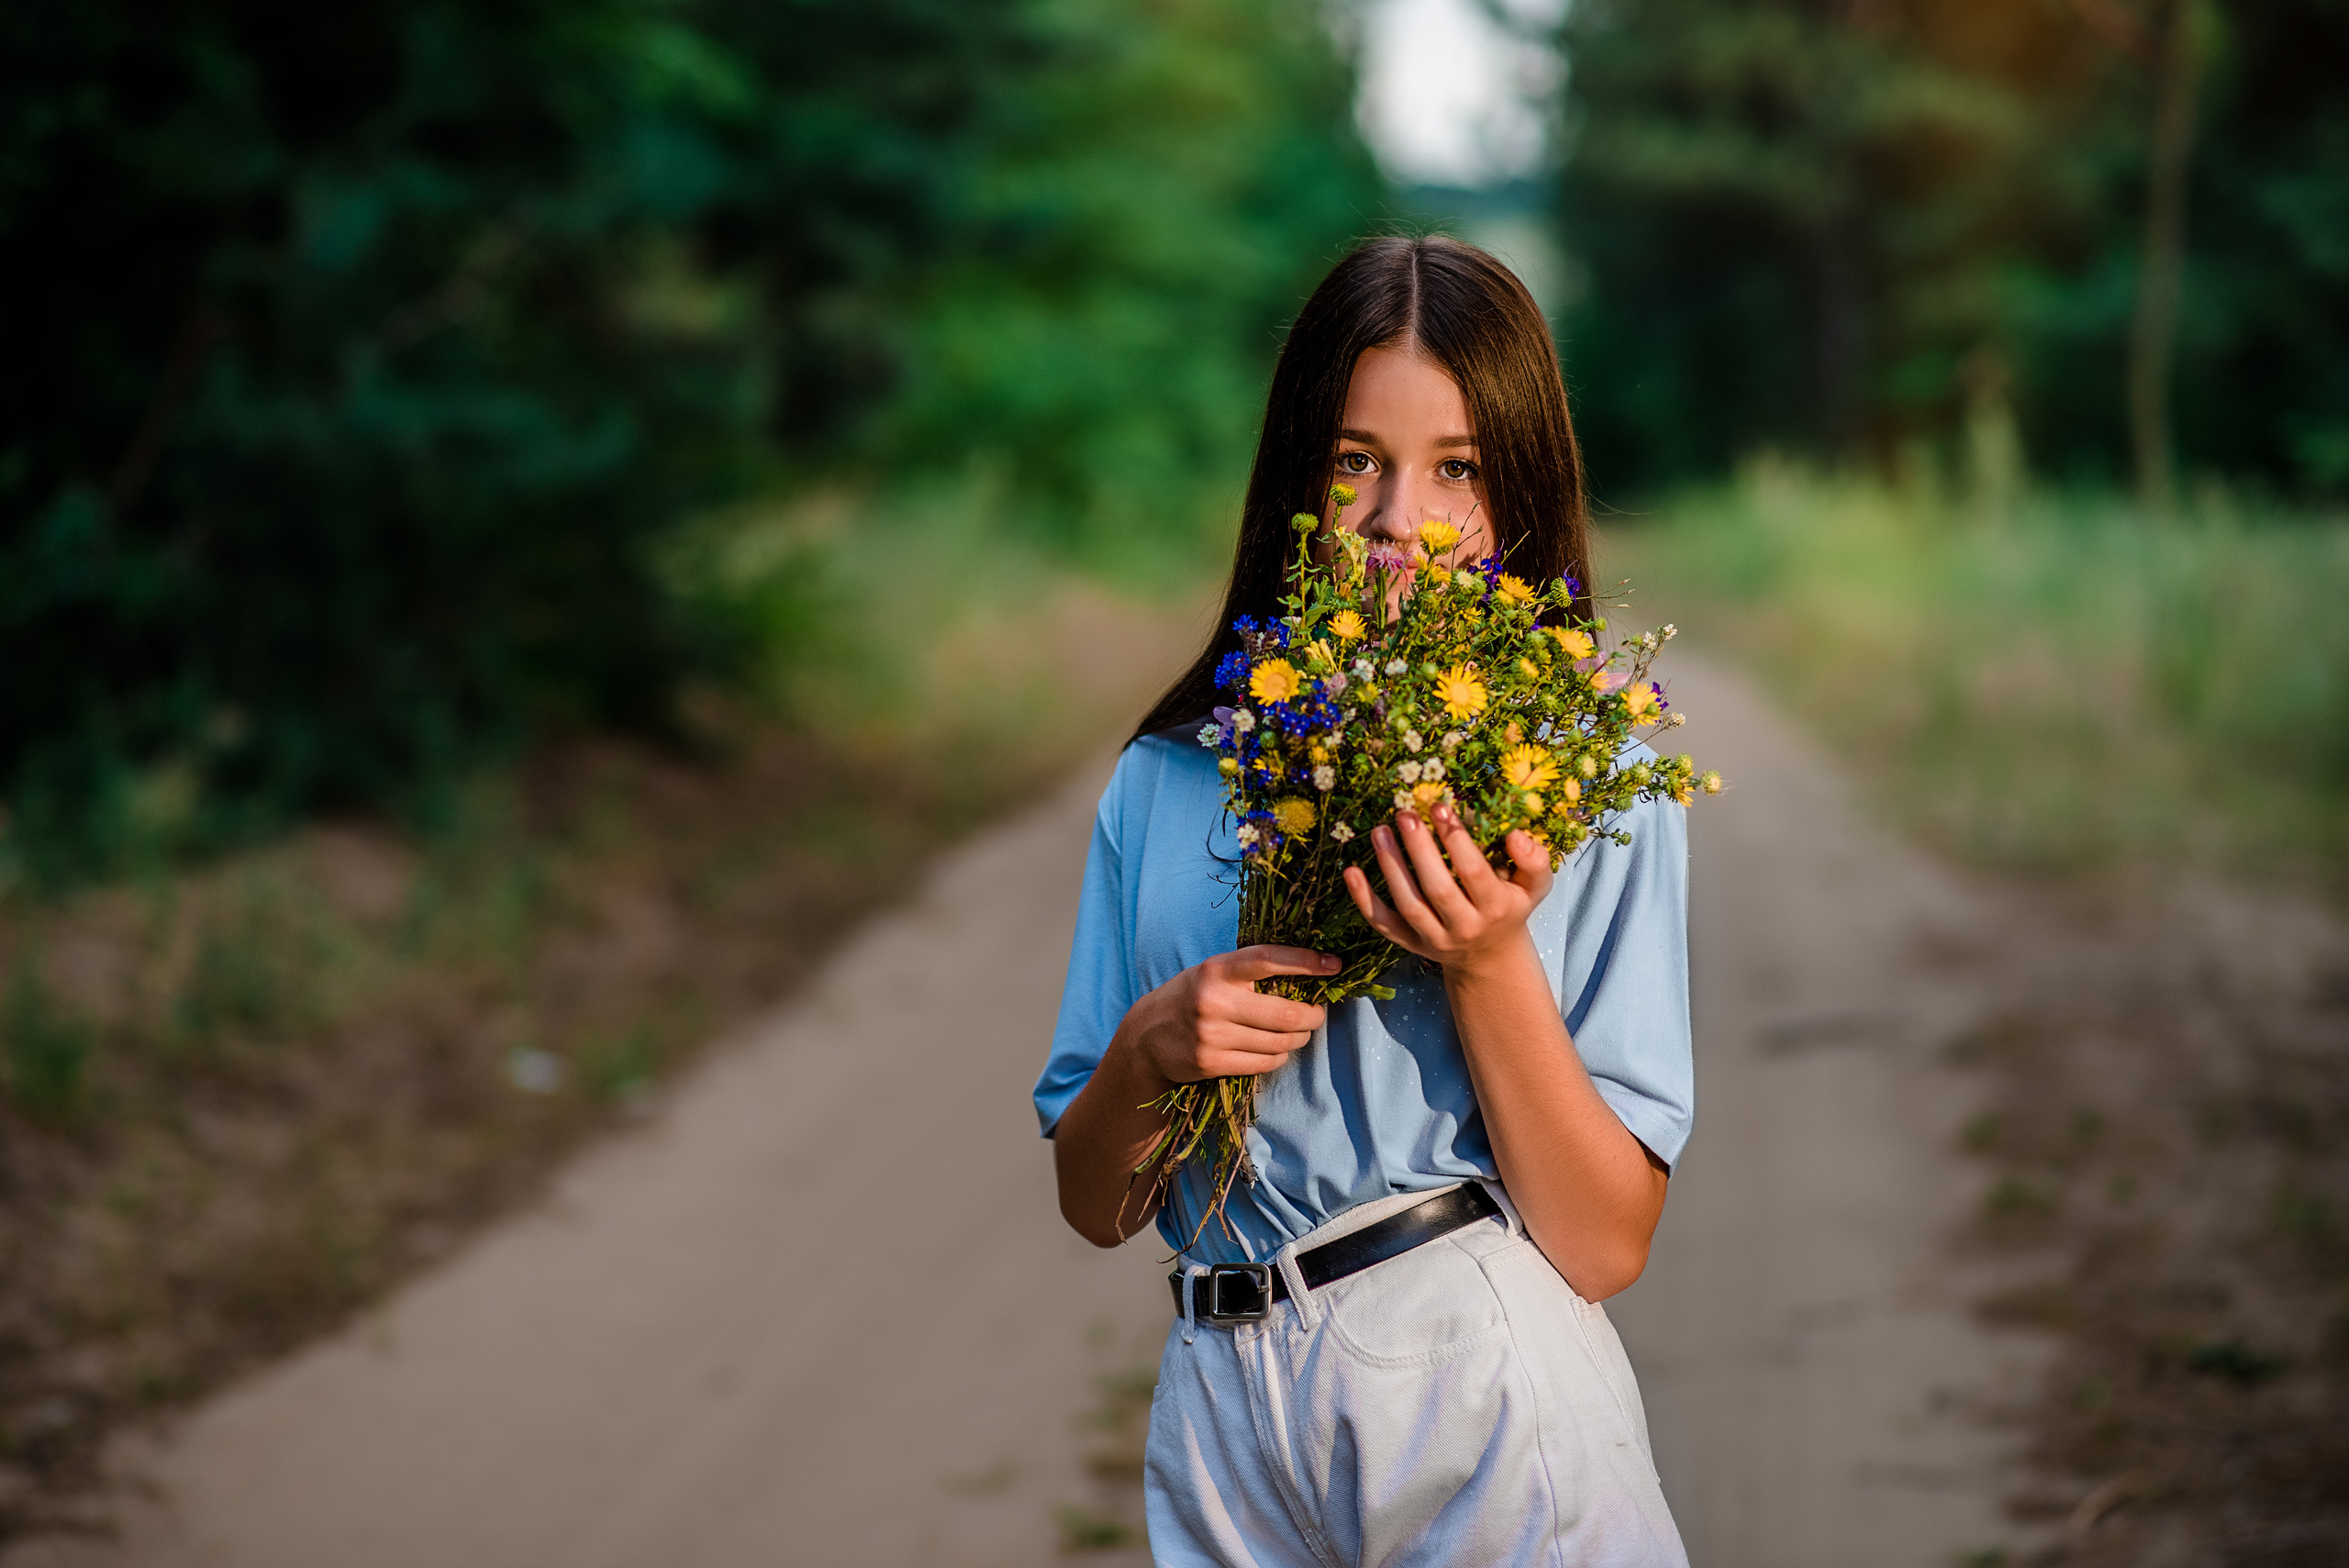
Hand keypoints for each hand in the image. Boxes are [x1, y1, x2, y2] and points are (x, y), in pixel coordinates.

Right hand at [1121, 946, 1335, 1086]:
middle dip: (1312, 1016)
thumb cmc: (1191, 997)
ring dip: (1298, 1039)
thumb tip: (1308, 971)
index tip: (1334, 964)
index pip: (1268, 960)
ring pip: (1279, 1042)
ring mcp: (1211, 1036)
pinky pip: (1265, 1063)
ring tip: (1298, 1032)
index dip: (1305, 961)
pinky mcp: (1211, 1063)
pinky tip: (1275, 1049)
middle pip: (1285, 1014)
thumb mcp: (1212, 972)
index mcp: (1216, 969)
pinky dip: (1279, 1056)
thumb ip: (1249, 972)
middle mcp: (1213, 1001)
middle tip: (1317, 1014)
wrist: (1146, 1037)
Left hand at [1344, 804, 1551, 977]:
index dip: (1456, 839)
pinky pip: (1383, 924)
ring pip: (1408, 905)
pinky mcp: (1410, 944)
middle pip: (1437, 889)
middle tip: (1405, 814)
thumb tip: (1514, 834)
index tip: (1440, 807)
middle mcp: (1464, 928)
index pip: (1473, 872)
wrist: (1489, 957)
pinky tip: (1350, 871)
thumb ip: (1534, 861)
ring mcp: (1433, 939)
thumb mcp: (1533, 887)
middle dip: (1419, 850)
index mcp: (1496, 908)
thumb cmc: (1510, 907)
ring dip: (1390, 867)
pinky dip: (1364, 899)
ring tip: (1379, 831)